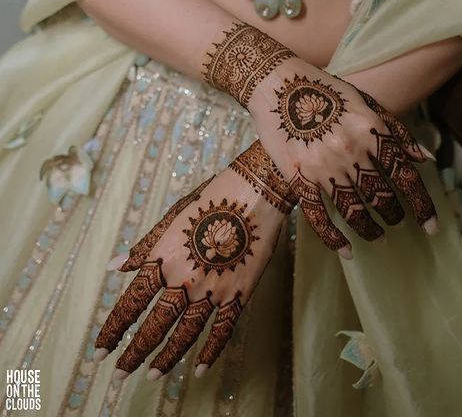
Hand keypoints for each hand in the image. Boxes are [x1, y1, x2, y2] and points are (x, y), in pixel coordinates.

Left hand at [93, 141, 293, 379]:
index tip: (100, 351)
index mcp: (164, 258)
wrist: (255, 190)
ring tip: (152, 375)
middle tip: (121, 373)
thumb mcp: (173, 217)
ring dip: (166, 358)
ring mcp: (213, 289)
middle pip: (154, 326)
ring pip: (185, 335)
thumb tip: (114, 267)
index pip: (131, 303)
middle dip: (135, 353)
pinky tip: (200, 369)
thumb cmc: (212, 197)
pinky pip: (222, 331)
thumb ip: (145, 247)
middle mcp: (185, 278)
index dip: (114, 329)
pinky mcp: (239, 293)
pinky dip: (211, 352)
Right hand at [201, 22, 437, 257]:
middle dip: (394, 214)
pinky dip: (334, 238)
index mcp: (371, 131)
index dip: (422, 205)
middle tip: (396, 219)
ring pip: (354, 210)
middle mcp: (351, 151)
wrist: (277, 85)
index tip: (432, 227)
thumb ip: (397, 132)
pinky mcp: (299, 177)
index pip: (405, 177)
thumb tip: (424, 160)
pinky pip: (319, 217)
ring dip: (370, 228)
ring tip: (377, 235)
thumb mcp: (366, 103)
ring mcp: (323, 166)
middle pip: (381, 196)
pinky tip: (346, 250)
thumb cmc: (326, 91)